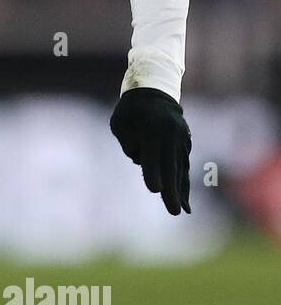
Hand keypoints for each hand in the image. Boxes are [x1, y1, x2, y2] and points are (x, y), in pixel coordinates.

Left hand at [110, 88, 191, 214]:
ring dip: (180, 191)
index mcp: (151, 130)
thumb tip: (143, 162)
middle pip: (170, 166)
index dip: (152, 173)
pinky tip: (184, 201)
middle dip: (171, 190)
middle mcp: (169, 135)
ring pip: (180, 169)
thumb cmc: (129, 112)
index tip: (155, 190)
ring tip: (181, 210)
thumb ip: (129, 143)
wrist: (154, 93)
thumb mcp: (120, 123)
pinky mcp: (185, 145)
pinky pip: (183, 167)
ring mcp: (180, 140)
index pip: (151, 156)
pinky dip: (184, 183)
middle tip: (173, 210)